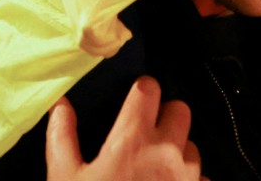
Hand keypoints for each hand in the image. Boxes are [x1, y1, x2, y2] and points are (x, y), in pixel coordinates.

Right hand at [46, 76, 205, 180]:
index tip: (134, 98)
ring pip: (192, 145)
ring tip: (154, 168)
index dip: (141, 90)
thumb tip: (60, 106)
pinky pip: (200, 178)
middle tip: (147, 132)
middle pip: (179, 110)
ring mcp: (187, 177)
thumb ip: (62, 137)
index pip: (148, 89)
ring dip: (177, 150)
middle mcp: (167, 153)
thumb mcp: (65, 177)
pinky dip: (187, 180)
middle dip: (164, 116)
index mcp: (133, 140)